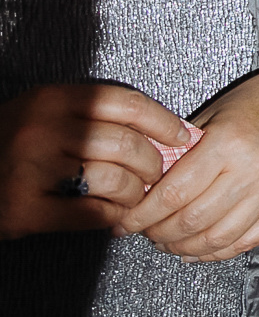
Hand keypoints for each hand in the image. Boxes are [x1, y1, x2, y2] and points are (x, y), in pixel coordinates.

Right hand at [0, 83, 192, 239]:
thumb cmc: (13, 146)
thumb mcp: (46, 115)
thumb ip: (94, 117)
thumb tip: (165, 132)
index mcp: (52, 100)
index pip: (125, 103)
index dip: (162, 121)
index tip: (182, 137)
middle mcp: (41, 129)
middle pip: (126, 144)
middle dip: (153, 165)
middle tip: (155, 176)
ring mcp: (29, 169)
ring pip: (113, 179)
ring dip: (134, 194)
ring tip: (133, 197)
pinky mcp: (22, 208)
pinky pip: (90, 213)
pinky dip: (111, 216)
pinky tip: (111, 216)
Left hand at [118, 67, 258, 260]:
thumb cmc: (257, 104)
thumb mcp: (212, 116)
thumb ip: (181, 153)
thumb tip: (144, 191)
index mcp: (229, 143)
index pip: (174, 193)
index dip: (142, 215)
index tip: (126, 222)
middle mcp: (254, 170)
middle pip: (192, 220)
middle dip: (159, 234)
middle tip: (144, 232)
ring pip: (217, 238)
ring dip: (184, 248)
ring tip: (168, 242)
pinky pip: (245, 242)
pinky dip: (216, 252)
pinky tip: (197, 248)